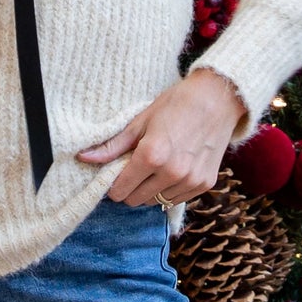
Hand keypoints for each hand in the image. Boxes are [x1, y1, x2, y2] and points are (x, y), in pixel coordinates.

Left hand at [77, 68, 245, 205]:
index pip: (120, 190)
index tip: (117, 175)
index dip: (114, 185)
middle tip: (136, 169)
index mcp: (151, 156)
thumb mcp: (140, 122)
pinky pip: (176, 199)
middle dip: (130, 188)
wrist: (218, 99)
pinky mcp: (205, 184)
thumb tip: (83, 158)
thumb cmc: (176, 105)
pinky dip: (170, 190)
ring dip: (150, 190)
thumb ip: (113, 146)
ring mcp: (190, 181)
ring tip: (156, 167)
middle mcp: (171, 173)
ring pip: (156, 201)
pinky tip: (173, 169)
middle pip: (135, 200)